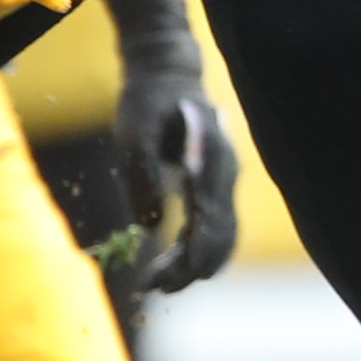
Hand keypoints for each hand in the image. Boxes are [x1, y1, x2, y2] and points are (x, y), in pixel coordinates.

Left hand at [112, 64, 240, 296]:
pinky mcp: (215, 184)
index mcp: (210, 162)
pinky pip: (217, 225)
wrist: (168, 72)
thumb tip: (151, 228)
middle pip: (220, 236)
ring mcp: (224, 180)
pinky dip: (199, 248)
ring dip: (194, 263)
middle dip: (189, 269)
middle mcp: (226, 174)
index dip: (189, 258)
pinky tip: (175, 263)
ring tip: (159, 283)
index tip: (162, 281)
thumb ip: (142, 179)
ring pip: (221, 235)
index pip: (210, 223)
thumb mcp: (135, 136)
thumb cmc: (148, 101)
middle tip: (154, 288)